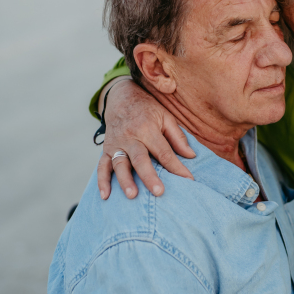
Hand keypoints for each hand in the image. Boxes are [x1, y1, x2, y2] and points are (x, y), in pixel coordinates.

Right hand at [97, 79, 195, 199]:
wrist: (121, 97)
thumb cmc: (148, 110)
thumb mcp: (166, 117)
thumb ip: (177, 137)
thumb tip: (191, 156)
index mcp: (147, 128)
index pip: (164, 151)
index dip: (176, 167)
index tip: (188, 180)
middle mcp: (130, 137)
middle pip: (140, 159)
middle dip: (149, 176)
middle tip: (159, 192)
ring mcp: (116, 144)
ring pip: (119, 164)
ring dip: (125, 180)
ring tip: (132, 196)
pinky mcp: (106, 150)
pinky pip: (102, 166)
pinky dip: (102, 181)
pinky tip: (106, 196)